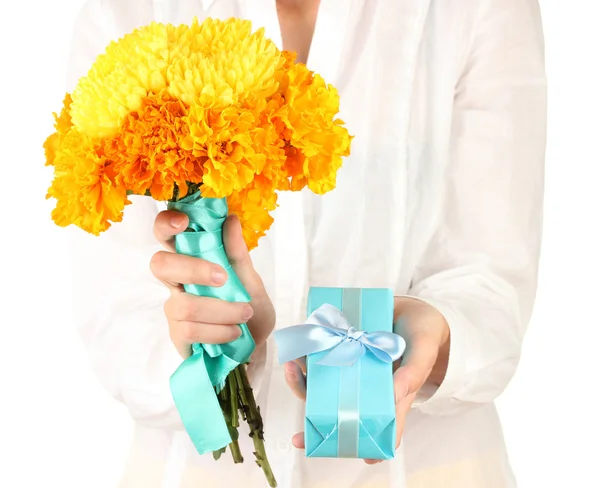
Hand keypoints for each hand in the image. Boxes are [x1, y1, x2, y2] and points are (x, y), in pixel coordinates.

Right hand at [151, 210, 275, 358]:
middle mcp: (177, 281)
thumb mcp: (251, 280)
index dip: (165, 224)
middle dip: (193, 269)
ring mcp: (174, 308)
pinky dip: (218, 331)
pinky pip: (189, 330)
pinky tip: (233, 332)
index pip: (165, 235)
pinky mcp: (177, 335)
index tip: (183, 221)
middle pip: (160, 265)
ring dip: (222, 311)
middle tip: (223, 278)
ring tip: (244, 314)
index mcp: (191, 260)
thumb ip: (238, 254)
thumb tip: (231, 219)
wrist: (256, 346)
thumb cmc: (250, 308)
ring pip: (185, 305)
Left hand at [284, 296, 449, 462]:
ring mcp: (349, 365)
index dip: (344, 442)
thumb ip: (413, 374)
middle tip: (297, 417)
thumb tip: (394, 393)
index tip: (320, 448)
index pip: (365, 428)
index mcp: (385, 398)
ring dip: (300, 377)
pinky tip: (301, 341)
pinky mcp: (341, 343)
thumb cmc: (424, 337)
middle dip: (310, 413)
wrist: (415, 308)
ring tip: (292, 363)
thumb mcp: (423, 354)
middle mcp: (362, 386)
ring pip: (319, 380)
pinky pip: (320, 350)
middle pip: (333, 407)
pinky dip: (307, 348)